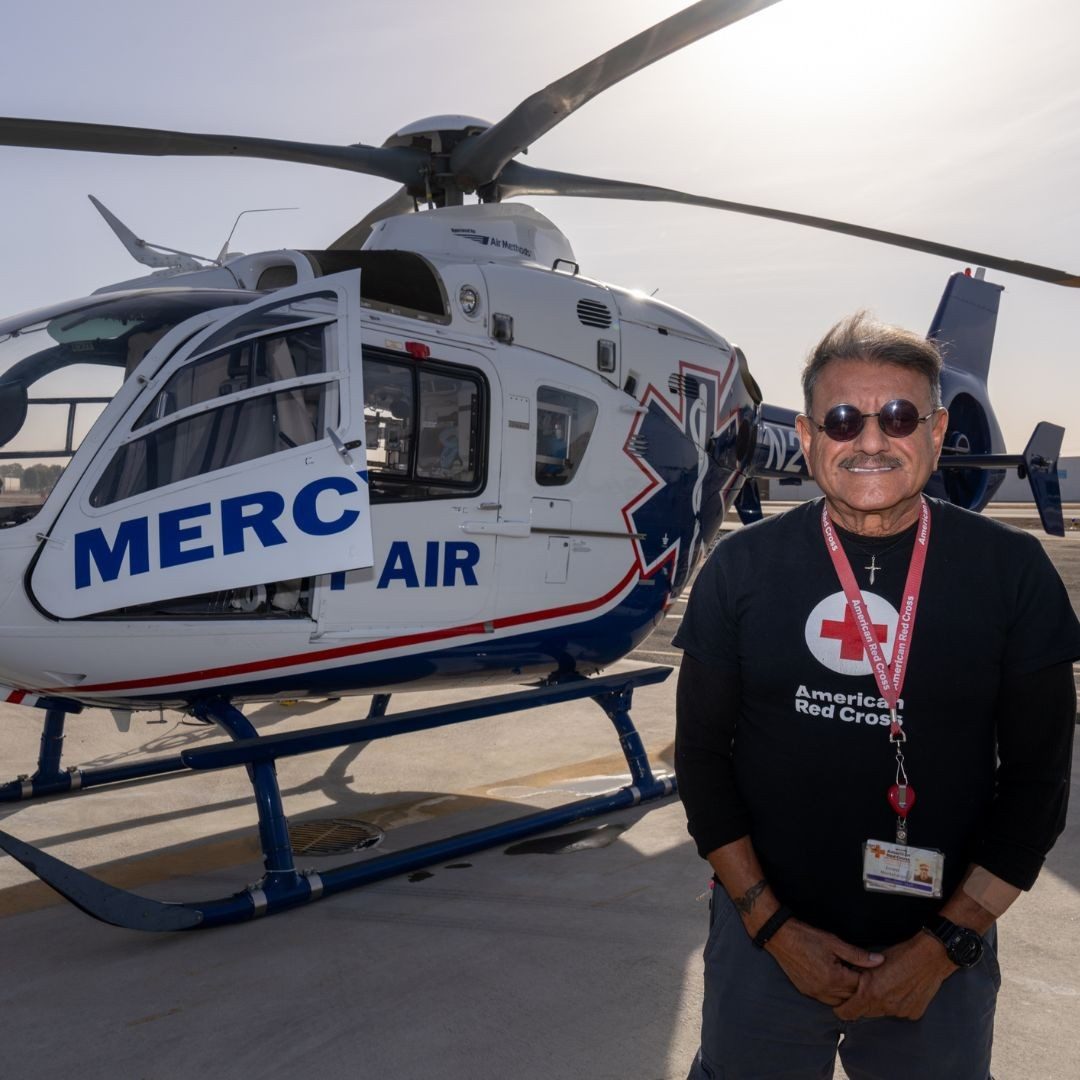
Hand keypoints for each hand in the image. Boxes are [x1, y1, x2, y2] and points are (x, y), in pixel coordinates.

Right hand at [765, 919, 884, 1005]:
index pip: (860, 986)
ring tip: (849, 978)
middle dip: (858, 988)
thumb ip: (858, 955)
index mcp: (833, 977)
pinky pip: (826, 1000)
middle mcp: (824, 990)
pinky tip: (836, 981)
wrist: (780, 937)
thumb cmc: (807, 937)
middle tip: (862, 975)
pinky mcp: (806, 992)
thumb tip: (880, 961)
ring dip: (846, 993)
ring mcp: (814, 993)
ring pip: (839, 1002)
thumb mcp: (834, 942)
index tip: (871, 971)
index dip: (867, 978)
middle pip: (851, 997)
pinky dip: (834, 994)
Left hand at [833, 932, 954, 1020]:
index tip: (839, 1004)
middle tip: (864, 990)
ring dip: (879, 1003)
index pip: (848, 1012)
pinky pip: (898, 1012)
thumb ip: (859, 975)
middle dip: (861, 1004)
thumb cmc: (901, 954)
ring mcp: (900, 1012)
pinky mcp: (912, 1013)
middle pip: (865, 1013)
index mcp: (871, 993)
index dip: (841, 1009)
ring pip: (882, 1012)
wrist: (930, 957)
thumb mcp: (872, 961)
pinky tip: (900, 989)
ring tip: (885, 985)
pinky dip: (895, 1004)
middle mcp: (885, 1006)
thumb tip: (848, 980)